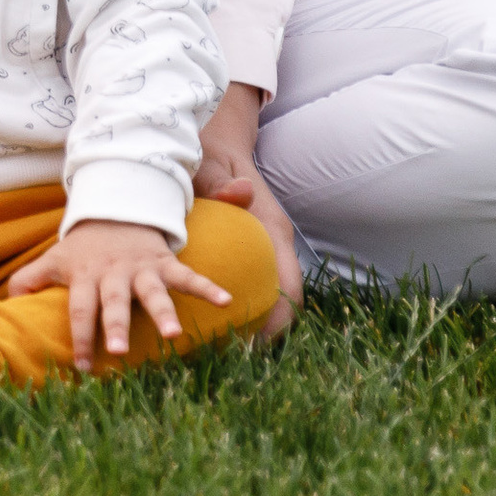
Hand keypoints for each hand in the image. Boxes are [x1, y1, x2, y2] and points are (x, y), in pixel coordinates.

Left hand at [4, 220, 231, 372]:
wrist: (113, 208)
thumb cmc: (83, 247)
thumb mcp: (55, 259)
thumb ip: (31, 278)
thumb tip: (6, 302)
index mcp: (85, 276)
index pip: (80, 309)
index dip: (80, 336)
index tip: (81, 366)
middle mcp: (114, 274)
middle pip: (114, 301)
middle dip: (117, 325)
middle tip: (121, 351)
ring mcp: (141, 267)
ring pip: (153, 291)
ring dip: (163, 311)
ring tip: (174, 334)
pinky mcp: (164, 261)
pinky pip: (187, 274)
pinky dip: (206, 286)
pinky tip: (225, 301)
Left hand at [194, 82, 300, 336]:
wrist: (215, 136)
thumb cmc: (210, 151)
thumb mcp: (209, 163)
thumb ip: (221, 181)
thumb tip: (239, 191)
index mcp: (271, 228)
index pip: (289, 285)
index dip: (279, 319)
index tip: (256, 346)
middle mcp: (273, 243)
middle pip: (280, 299)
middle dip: (264, 332)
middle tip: (231, 359)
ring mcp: (263, 248)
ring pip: (266, 295)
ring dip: (251, 324)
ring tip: (219, 352)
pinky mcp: (248, 250)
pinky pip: (248, 284)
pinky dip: (237, 305)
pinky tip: (206, 323)